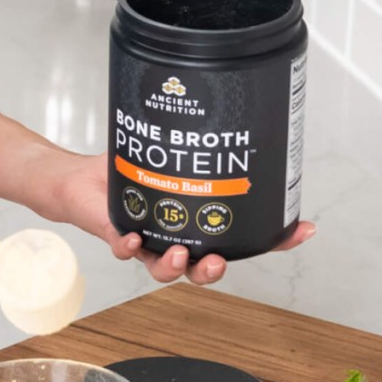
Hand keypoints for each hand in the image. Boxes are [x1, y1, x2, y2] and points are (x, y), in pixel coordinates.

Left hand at [53, 153, 315, 285]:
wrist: (79, 179)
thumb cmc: (126, 172)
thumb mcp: (168, 153)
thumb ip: (194, 144)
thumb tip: (232, 110)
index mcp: (195, 222)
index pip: (242, 238)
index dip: (273, 240)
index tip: (301, 231)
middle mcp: (173, 238)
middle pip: (202, 267)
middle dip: (214, 271)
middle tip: (219, 261)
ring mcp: (144, 242)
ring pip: (164, 268)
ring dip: (174, 267)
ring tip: (178, 254)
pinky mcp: (115, 236)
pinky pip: (123, 250)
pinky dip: (128, 246)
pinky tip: (133, 239)